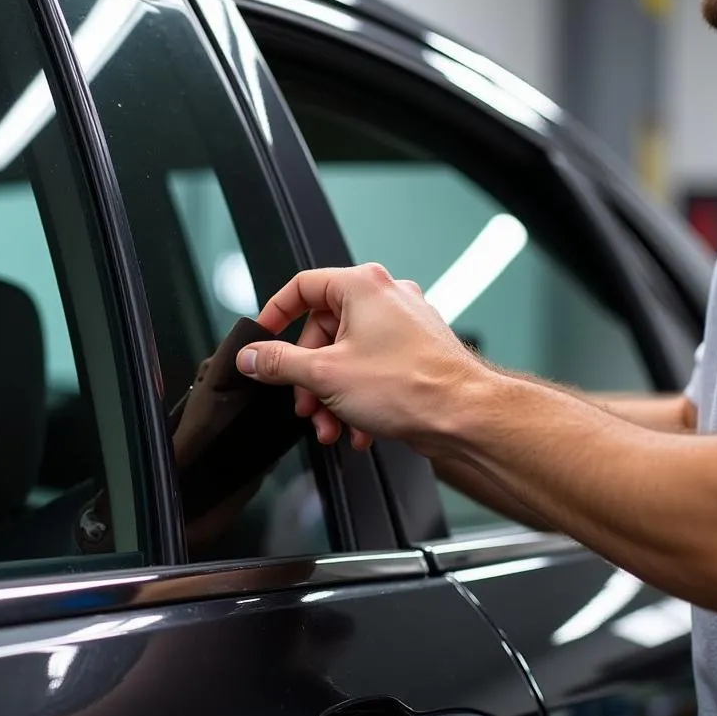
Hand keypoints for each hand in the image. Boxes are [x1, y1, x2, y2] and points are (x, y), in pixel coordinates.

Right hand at [236, 264, 486, 455]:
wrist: (464, 417)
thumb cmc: (410, 386)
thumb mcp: (323, 374)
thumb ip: (278, 363)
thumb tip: (252, 357)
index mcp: (363, 286)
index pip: (302, 287)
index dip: (275, 315)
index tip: (262, 341)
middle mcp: (386, 299)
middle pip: (323, 331)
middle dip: (308, 377)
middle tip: (304, 404)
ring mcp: (404, 326)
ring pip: (346, 357)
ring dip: (331, 396)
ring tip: (331, 426)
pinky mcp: (415, 353)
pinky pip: (371, 371)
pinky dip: (357, 399)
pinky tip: (357, 428)